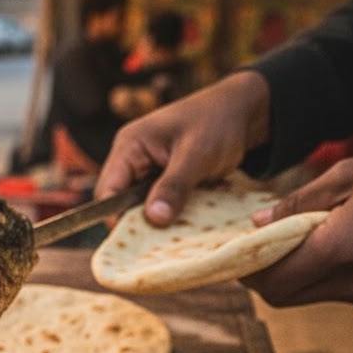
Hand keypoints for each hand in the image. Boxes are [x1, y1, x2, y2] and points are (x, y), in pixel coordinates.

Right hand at [96, 71, 270, 224]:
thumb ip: (174, 186)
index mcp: (130, 146)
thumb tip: (154, 219)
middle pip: (121, 202)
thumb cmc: (219, 122)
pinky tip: (190, 217)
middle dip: (139, 221)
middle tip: (160, 241)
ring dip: (160, 218)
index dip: (115, 217)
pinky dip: (174, 212)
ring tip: (178, 230)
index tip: (134, 241)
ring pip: (142, 206)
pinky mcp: (165, 179)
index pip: (107, 190)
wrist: (245, 110)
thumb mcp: (197, 155)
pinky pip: (160, 203)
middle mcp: (132, 159)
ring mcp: (148, 169)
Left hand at [245, 150, 352, 307]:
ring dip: (290, 275)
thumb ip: (297, 202)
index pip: (273, 281)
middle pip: (283, 297)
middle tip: (254, 249)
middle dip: (262, 277)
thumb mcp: (349, 174)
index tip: (233, 253)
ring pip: (306, 297)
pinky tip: (321, 245)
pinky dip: (316, 274)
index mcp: (340, 250)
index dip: (246, 272)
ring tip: (288, 240)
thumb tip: (256, 224)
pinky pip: (332, 292)